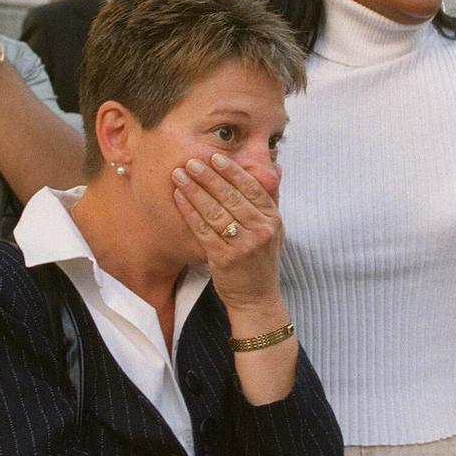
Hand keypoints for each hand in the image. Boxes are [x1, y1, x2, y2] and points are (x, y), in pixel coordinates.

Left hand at [171, 153, 283, 311]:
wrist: (257, 298)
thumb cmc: (261, 259)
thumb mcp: (274, 229)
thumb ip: (271, 199)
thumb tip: (276, 166)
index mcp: (272, 219)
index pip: (251, 188)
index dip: (232, 171)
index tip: (216, 157)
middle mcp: (260, 231)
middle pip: (231, 197)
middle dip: (208, 177)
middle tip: (192, 161)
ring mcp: (243, 245)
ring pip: (215, 211)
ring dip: (194, 190)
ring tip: (179, 175)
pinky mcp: (224, 259)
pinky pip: (203, 230)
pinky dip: (189, 211)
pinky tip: (179, 198)